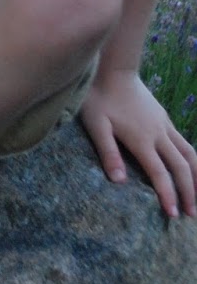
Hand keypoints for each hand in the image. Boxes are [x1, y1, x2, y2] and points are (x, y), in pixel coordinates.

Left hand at [80, 68, 196, 218]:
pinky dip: (193, 159)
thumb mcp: (96, 125)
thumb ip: (108, 152)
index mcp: (141, 139)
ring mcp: (164, 125)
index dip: (168, 195)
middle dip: (188, 192)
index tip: (173, 214)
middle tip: (191, 215)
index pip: (160, 173)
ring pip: (189, 154)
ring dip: (196, 177)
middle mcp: (158, 134)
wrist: (112, 68)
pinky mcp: (164, 118)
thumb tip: (119, 181)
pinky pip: (184, 142)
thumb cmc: (99, 97)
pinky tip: (191, 169)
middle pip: (181, 167)